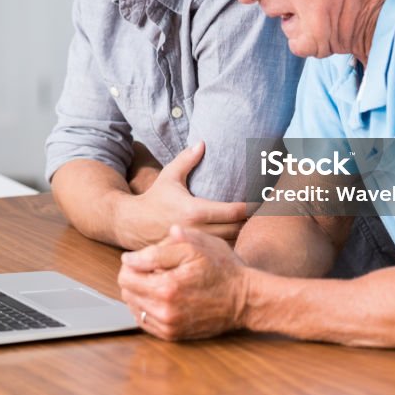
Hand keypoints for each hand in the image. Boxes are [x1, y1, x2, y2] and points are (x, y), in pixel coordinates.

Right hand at [116, 142, 247, 248]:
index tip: (260, 199)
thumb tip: (202, 142)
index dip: (250, 206)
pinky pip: (217, 251)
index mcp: (195, 210)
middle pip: (236, 229)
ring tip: (251, 223)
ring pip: (229, 242)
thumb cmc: (154, 197)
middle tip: (261, 211)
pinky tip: (235, 236)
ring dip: (241, 233)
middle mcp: (197, 230)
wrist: (133, 223)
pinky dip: (229, 244)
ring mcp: (195, 244)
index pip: (233, 211)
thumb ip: (186, 159)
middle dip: (249, 221)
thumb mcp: (169, 175)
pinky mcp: (192, 252)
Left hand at [118, 225, 249, 339]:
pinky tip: (165, 298)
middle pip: (127, 292)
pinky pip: (145, 321)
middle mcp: (164, 311)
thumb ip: (158, 250)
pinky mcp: (173, 335)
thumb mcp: (194, 247)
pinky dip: (149, 308)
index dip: (134, 263)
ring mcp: (168, 325)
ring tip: (162, 283)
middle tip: (157, 270)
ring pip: (134, 307)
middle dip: (137, 278)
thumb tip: (129, 258)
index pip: (125, 276)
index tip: (148, 259)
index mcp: (166, 287)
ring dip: (142, 294)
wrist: (244, 299)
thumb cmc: (222, 269)